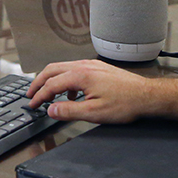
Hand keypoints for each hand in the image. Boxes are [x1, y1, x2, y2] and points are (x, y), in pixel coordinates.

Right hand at [26, 59, 161, 123]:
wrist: (146, 96)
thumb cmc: (126, 103)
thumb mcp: (94, 113)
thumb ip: (69, 111)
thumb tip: (51, 109)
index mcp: (81, 75)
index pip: (51, 84)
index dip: (39, 96)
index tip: (32, 104)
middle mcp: (84, 66)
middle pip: (52, 70)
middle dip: (39, 82)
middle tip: (31, 95)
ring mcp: (91, 65)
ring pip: (62, 68)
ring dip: (51, 80)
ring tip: (47, 95)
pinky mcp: (97, 68)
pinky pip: (73, 70)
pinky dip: (65, 80)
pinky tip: (71, 95)